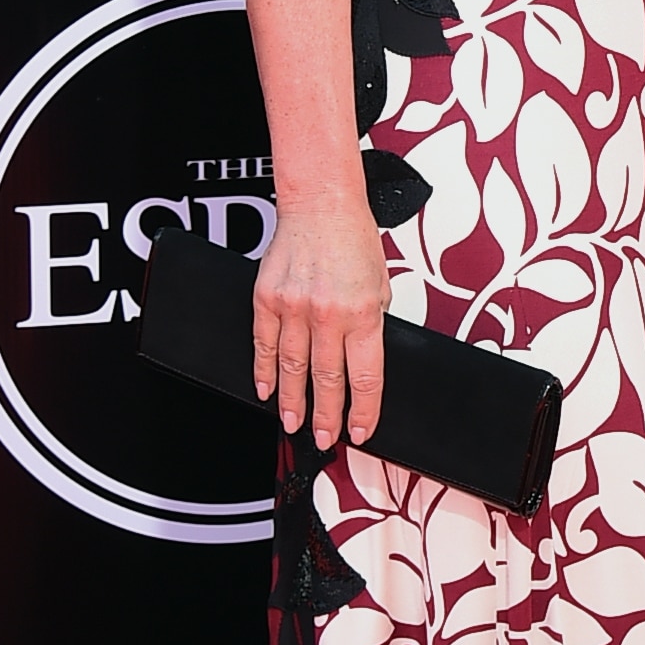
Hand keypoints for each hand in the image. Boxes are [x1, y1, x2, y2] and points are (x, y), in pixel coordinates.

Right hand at [253, 202, 387, 451]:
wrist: (320, 205)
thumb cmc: (353, 240)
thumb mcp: (381, 285)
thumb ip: (372, 324)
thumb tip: (362, 360)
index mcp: (363, 313)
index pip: (365, 377)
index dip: (363, 411)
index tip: (360, 431)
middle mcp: (327, 314)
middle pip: (327, 380)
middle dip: (327, 417)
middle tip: (325, 439)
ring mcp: (293, 308)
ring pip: (291, 369)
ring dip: (292, 402)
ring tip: (294, 424)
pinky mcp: (266, 299)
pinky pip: (263, 345)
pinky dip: (264, 371)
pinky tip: (265, 390)